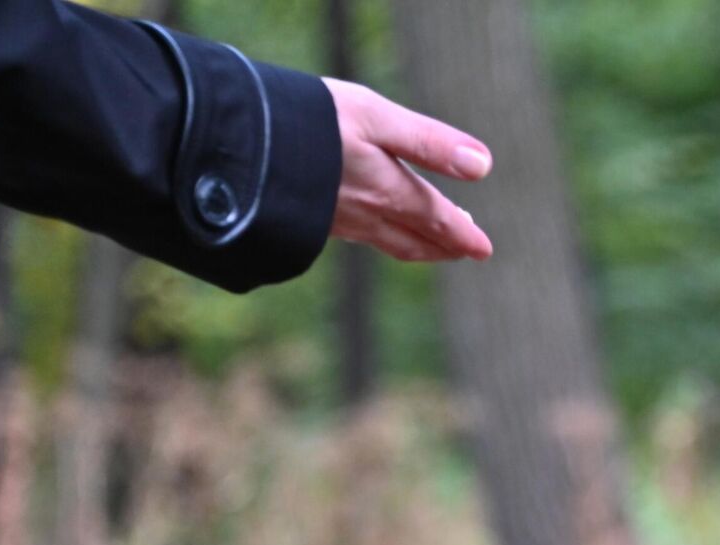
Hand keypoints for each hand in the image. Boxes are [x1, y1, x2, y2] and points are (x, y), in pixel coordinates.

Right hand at [323, 78, 493, 262]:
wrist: (235, 143)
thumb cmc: (310, 121)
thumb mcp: (378, 118)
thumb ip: (431, 144)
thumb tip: (483, 166)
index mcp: (389, 192)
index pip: (436, 218)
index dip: (462, 234)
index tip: (483, 249)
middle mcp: (365, 214)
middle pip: (414, 238)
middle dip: (442, 245)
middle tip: (465, 251)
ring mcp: (334, 220)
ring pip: (385, 240)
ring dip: (413, 244)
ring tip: (428, 245)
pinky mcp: (308, 218)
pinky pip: (354, 235)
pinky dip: (376, 236)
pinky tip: (368, 228)